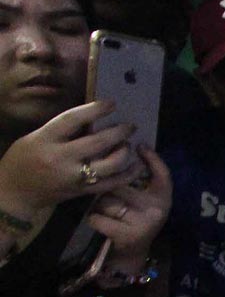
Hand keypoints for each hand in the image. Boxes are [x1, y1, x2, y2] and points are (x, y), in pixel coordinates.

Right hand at [0, 101, 140, 217]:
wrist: (15, 193)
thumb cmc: (22, 160)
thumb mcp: (35, 138)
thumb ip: (60, 130)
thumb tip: (90, 119)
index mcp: (45, 139)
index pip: (72, 119)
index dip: (95, 110)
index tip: (111, 103)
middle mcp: (61, 158)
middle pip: (97, 142)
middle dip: (119, 132)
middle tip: (131, 125)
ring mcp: (74, 177)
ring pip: (109, 164)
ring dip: (124, 152)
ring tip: (128, 144)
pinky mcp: (83, 191)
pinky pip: (111, 183)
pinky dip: (128, 174)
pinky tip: (137, 166)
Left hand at [86, 147, 171, 272]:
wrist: (130, 256)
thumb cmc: (132, 222)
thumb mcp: (142, 201)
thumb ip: (136, 180)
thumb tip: (126, 147)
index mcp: (163, 199)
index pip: (163, 174)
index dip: (153, 159)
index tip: (139, 147)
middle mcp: (157, 209)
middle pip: (120, 185)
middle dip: (108, 191)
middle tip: (111, 200)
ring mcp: (143, 223)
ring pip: (106, 201)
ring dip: (99, 206)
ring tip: (107, 215)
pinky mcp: (126, 234)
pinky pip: (96, 217)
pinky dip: (93, 220)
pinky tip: (102, 226)